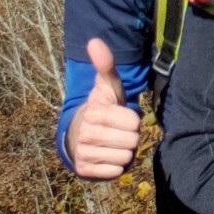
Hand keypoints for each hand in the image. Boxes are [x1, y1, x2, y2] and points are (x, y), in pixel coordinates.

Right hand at [65, 38, 140, 179]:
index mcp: (95, 112)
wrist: (78, 133)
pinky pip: (116, 172)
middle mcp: (87, 134)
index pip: (135, 123)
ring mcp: (84, 153)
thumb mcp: (106, 86)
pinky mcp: (84, 170)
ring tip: (113, 142)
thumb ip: (106, 65)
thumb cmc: (101, 107)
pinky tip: (108, 156)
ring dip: (124, 151)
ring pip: (126, 157)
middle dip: (129, 136)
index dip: (132, 120)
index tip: (121, 116)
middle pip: (132, 141)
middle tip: (117, 131)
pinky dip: (116, 166)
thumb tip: (95, 41)